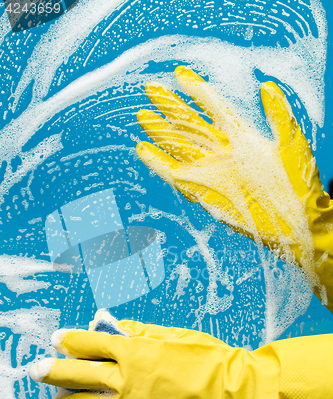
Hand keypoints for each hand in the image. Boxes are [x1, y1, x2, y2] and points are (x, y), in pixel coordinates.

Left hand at [30, 314, 332, 398]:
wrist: (230, 392)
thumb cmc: (205, 357)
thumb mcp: (171, 336)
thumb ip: (138, 334)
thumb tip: (113, 330)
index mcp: (134, 351)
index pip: (91, 344)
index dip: (70, 340)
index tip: (56, 338)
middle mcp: (126, 380)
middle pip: (79, 375)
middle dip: (54, 371)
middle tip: (36, 369)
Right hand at [136, 66, 332, 310]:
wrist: (297, 218)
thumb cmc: (299, 182)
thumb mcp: (291, 143)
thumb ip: (278, 116)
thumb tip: (267, 87)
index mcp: (242, 139)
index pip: (214, 109)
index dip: (197, 92)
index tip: (180, 74)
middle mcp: (223, 153)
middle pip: (191, 126)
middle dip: (171, 108)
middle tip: (152, 88)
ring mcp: (212, 172)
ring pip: (179, 147)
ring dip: (161, 132)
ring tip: (143, 115)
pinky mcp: (204, 191)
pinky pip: (175, 175)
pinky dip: (158, 164)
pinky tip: (143, 149)